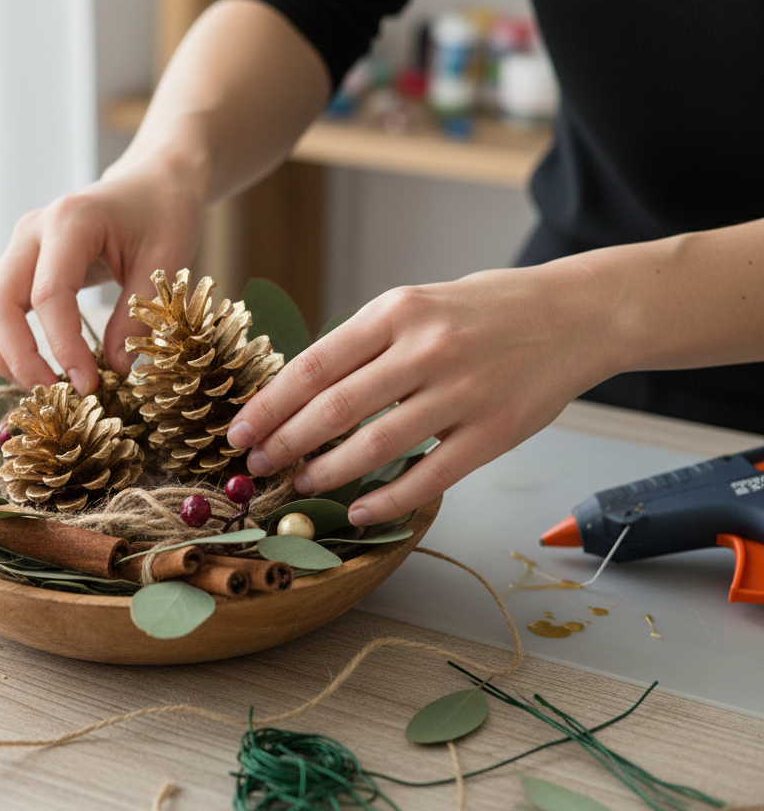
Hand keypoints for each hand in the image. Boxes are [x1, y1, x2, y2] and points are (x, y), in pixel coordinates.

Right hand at [0, 162, 202, 393]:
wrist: (151, 184)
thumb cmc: (163, 215)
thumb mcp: (167, 262)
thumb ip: (138, 315)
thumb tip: (116, 371)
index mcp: (70, 221)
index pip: (49, 295)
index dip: (63, 347)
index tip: (88, 386)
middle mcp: (31, 231)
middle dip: (18, 359)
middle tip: (54, 395)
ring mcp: (17, 247)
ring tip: (38, 386)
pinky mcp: (15, 263)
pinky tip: (28, 367)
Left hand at [226, 266, 619, 525]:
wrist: (576, 313)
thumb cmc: (482, 310)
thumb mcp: (416, 305)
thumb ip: (364, 343)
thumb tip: (299, 392)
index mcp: (397, 312)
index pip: (314, 365)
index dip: (269, 405)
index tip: (239, 431)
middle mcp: (426, 348)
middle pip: (335, 408)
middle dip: (286, 443)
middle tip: (258, 465)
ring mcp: (463, 392)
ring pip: (376, 445)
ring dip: (328, 473)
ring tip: (301, 485)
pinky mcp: (495, 432)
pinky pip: (429, 476)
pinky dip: (387, 500)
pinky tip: (359, 510)